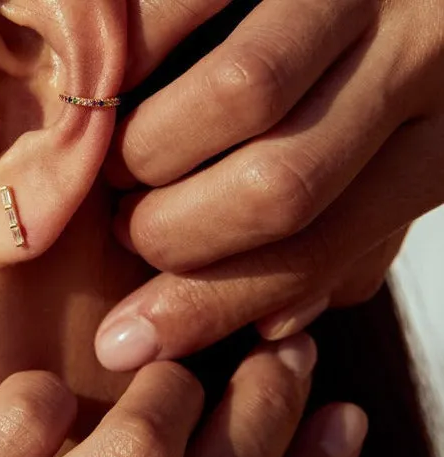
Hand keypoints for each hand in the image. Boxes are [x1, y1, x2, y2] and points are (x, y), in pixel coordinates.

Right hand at [94, 0, 443, 370]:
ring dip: (149, 149)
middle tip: (131, 231)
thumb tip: (272, 325)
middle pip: (276, 186)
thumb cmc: (423, 65)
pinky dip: (138, 46)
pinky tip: (113, 83)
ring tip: (124, 161)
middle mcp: (425, 58)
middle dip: (173, 234)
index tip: (125, 342)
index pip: (316, 252)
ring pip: (241, 94)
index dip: (206, 307)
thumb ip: (349, 240)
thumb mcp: (407, 162)